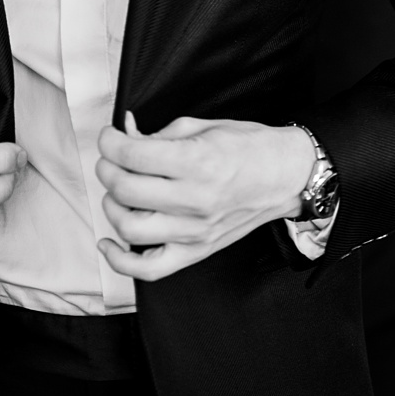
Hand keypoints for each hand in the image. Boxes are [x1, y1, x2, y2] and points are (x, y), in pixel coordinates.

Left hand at [92, 114, 315, 282]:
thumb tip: (126, 138)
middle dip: (108, 168)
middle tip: (112, 158)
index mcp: (200, 161)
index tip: (109, 137)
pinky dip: (119, 259)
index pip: (133, 154)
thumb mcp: (205, 127)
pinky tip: (110, 241)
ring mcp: (195, 230)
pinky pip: (148, 268)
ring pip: (129, 227)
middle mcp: (196, 199)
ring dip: (112, 205)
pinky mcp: (197, 250)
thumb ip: (160, 134)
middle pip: (125, 189)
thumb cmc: (251, 147)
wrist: (287, 175)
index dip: (110, 142)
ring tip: (119, 191)